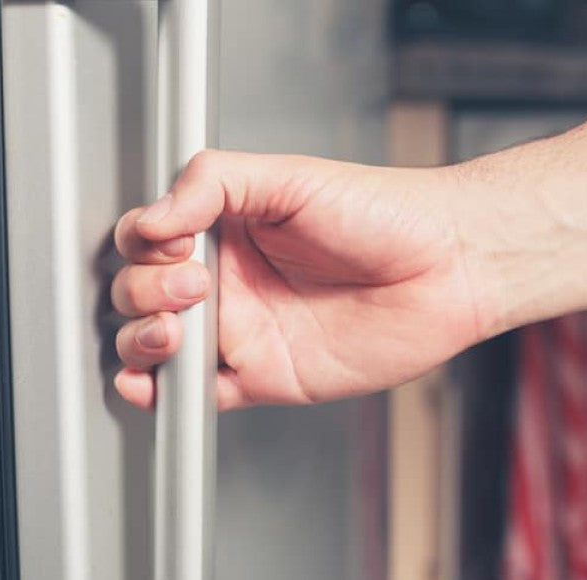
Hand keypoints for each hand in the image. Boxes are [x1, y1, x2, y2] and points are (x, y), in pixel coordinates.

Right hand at [111, 150, 489, 409]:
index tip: (171, 241)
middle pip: (139, 294)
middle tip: (194, 285)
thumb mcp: (288, 175)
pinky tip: (154, 384)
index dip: (143, 245)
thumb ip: (211, 184)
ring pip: (155, 346)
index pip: (147, 240)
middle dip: (144, 293)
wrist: (447, 268)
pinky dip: (164, 396)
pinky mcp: (261, 377)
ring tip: (173, 331)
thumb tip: (153, 218)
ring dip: (141, 341)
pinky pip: (197, 394)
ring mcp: (240, 330)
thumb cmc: (383, 213)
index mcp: (224, 228)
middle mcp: (227, 280)